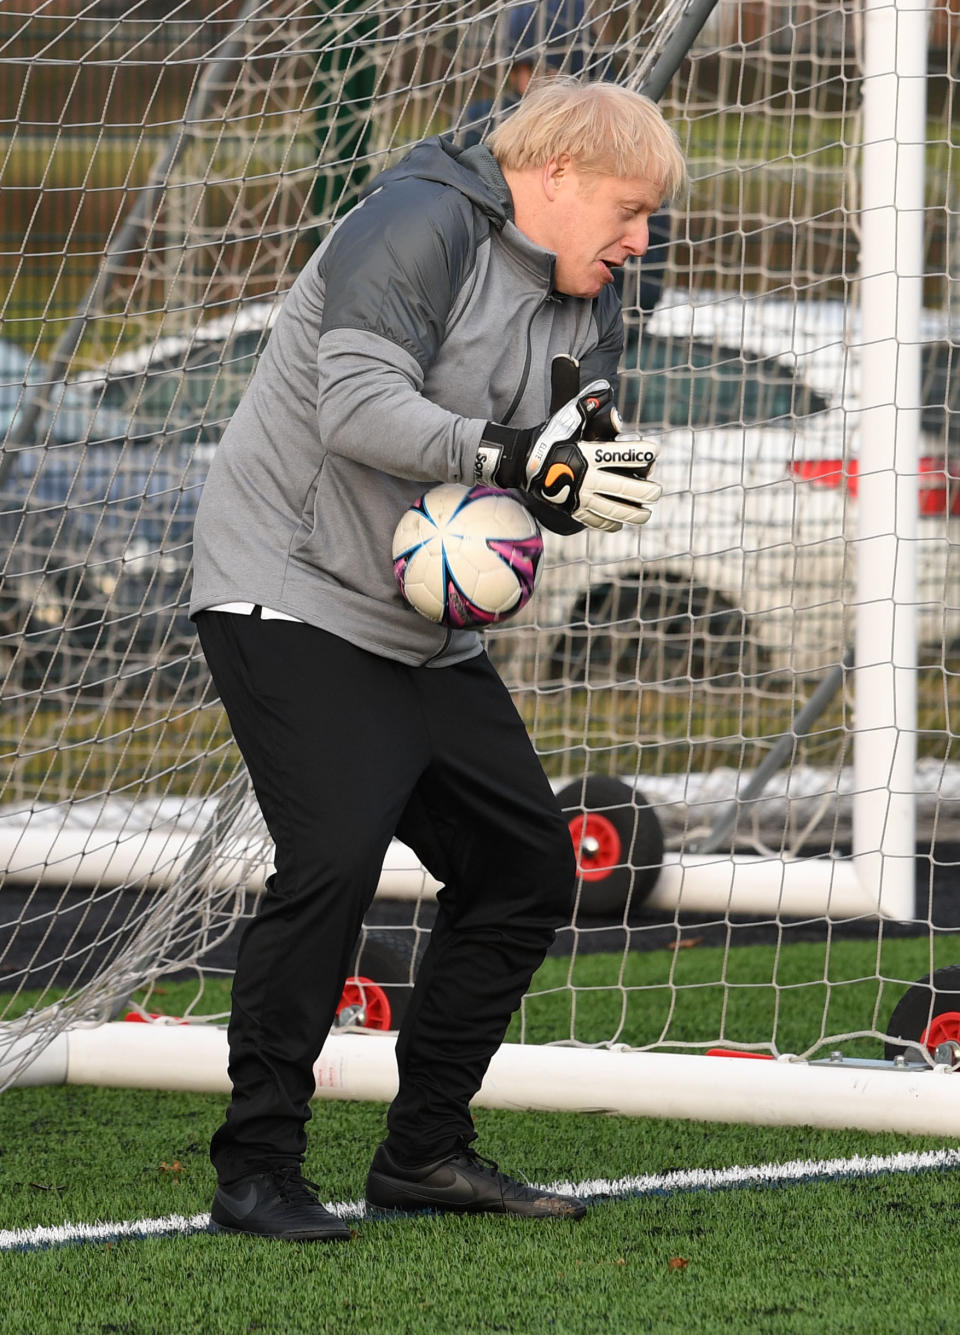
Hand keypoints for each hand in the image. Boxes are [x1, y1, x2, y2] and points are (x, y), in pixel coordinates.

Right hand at [522, 357, 662, 531]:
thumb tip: (606, 387)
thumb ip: (588, 403)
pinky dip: (611, 523)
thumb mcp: (567, 417)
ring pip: (614, 509)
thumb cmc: (549, 436)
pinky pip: (596, 520)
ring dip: (634, 513)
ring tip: (646, 513)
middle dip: (646, 491)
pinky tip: (621, 522)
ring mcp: (580, 496)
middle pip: (625, 488)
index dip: (642, 453)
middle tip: (657, 491)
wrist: (522, 462)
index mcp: (589, 454)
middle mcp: (587, 477)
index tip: (655, 451)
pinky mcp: (573, 509)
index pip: (623, 454)